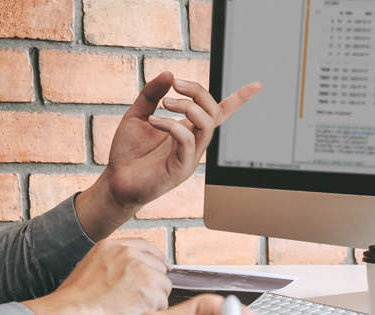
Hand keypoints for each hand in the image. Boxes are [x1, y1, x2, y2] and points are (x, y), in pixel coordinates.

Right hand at [22, 237, 171, 314]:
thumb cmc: (72, 302)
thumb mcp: (88, 269)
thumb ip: (111, 265)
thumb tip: (131, 274)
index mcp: (110, 246)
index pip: (144, 246)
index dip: (157, 258)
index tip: (165, 267)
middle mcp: (127, 254)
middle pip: (158, 267)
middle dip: (154, 285)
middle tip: (139, 302)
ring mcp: (140, 269)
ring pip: (164, 285)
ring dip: (154, 300)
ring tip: (131, 310)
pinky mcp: (149, 289)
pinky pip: (163, 302)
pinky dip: (154, 312)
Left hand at [73, 73, 262, 240]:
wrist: (117, 181)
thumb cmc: (129, 152)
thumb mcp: (138, 114)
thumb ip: (152, 94)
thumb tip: (169, 73)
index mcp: (188, 130)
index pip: (221, 113)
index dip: (239, 99)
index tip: (258, 85)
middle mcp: (194, 143)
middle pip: (213, 112)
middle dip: (198, 92)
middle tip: (176, 84)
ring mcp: (190, 157)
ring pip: (206, 125)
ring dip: (188, 107)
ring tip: (165, 103)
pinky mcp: (181, 169)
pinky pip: (187, 141)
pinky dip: (172, 125)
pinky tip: (153, 122)